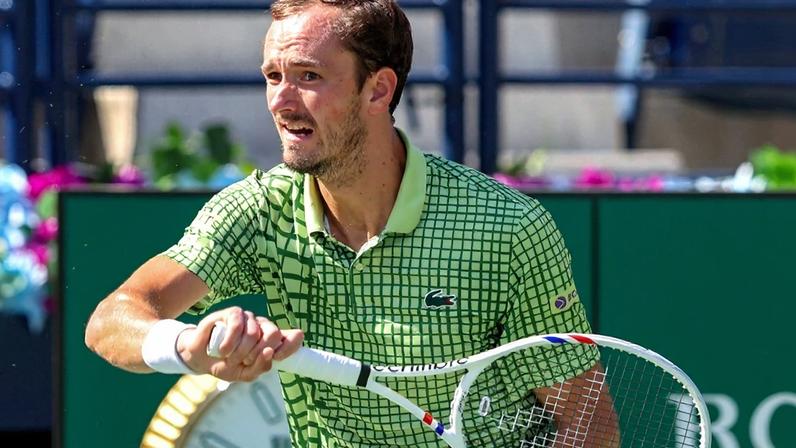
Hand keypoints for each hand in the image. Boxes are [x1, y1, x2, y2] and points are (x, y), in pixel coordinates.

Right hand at [176, 307, 303, 381]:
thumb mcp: (245, 374)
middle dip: (257, 354)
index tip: (278, 356)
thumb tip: (269, 352)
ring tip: (229, 357)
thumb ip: (260, 367)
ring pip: (253, 333)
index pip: (290, 338)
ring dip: (239, 352)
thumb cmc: (225, 365)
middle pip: (273, 334)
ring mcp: (248, 319)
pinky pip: (238, 324)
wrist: (199, 359)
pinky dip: (230, 341)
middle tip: (244, 362)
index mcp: (269, 342)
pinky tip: (224, 350)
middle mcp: (262, 328)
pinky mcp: (233, 313)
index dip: (291, 345)